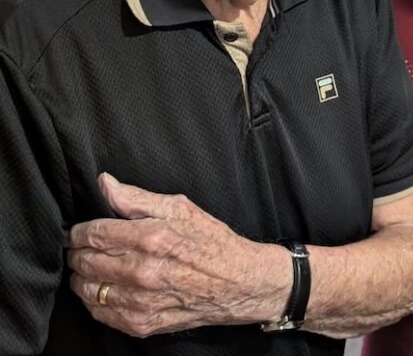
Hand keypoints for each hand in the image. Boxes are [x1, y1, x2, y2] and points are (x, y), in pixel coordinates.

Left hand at [68, 173, 288, 336]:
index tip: (78, 230)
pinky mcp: (142, 324)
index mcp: (151, 237)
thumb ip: (138, 197)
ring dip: (83, 277)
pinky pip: (101, 314)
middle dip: (78, 252)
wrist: (239, 282)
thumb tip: (106, 183)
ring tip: (90, 267)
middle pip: (87, 262)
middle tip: (81, 247)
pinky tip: (104, 288)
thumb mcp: (180, 207)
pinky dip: (95, 300)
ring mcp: (141, 302)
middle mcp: (143, 271)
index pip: (95, 234)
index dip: (79, 231)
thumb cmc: (212, 241)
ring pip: (89, 290)